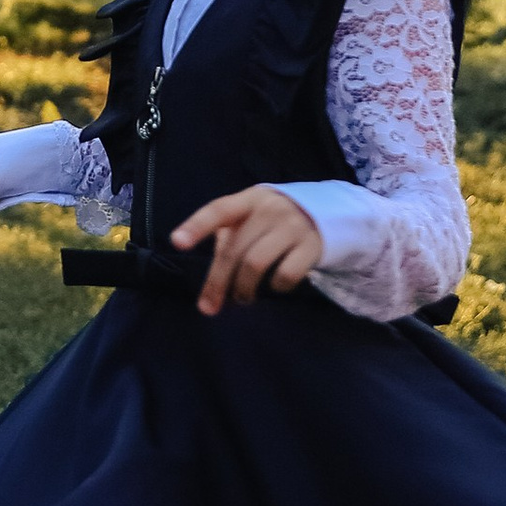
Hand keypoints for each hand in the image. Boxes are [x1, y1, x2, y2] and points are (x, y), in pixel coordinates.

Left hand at [170, 184, 323, 315]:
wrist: (329, 212)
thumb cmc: (276, 220)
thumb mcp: (253, 219)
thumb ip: (230, 241)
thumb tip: (211, 287)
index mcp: (249, 200)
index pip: (218, 210)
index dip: (196, 226)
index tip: (177, 242)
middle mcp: (269, 209)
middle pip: (234, 249)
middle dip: (217, 282)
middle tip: (210, 306)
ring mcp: (292, 226)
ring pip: (256, 264)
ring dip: (244, 288)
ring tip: (243, 298)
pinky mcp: (312, 246)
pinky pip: (286, 274)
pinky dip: (276, 287)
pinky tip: (275, 287)